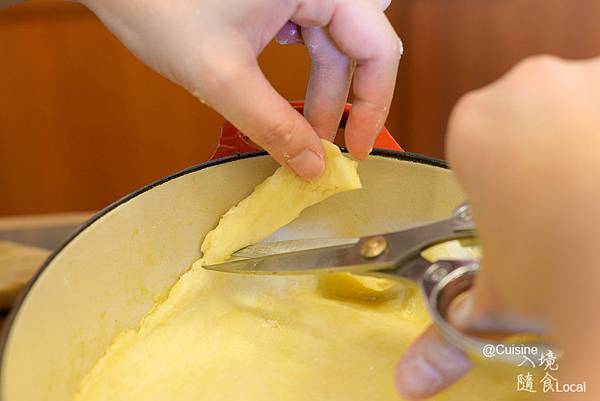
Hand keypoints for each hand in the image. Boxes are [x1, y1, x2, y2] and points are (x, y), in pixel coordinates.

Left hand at [79, 0, 401, 178]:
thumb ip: (273, 126)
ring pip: (333, 45)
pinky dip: (305, 71)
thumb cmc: (158, 5)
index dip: (373, 104)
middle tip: (324, 149)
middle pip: (358, 48)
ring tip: (305, 132)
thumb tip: (314, 167)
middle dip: (342, 103)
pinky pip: (311, 34)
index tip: (355, 149)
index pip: (379, 47)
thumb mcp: (222, 77)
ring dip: (322, 91)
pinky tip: (286, 93)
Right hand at [396, 55, 599, 399]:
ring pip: (581, 110)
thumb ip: (458, 316)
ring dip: (588, 148)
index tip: (527, 215)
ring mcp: (588, 77)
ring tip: (597, 200)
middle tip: (569, 211)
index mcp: (474, 127)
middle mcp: (528, 87)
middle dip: (546, 164)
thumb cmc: (574, 261)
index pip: (478, 152)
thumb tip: (415, 374)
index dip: (503, 190)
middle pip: (532, 124)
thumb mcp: (505, 294)